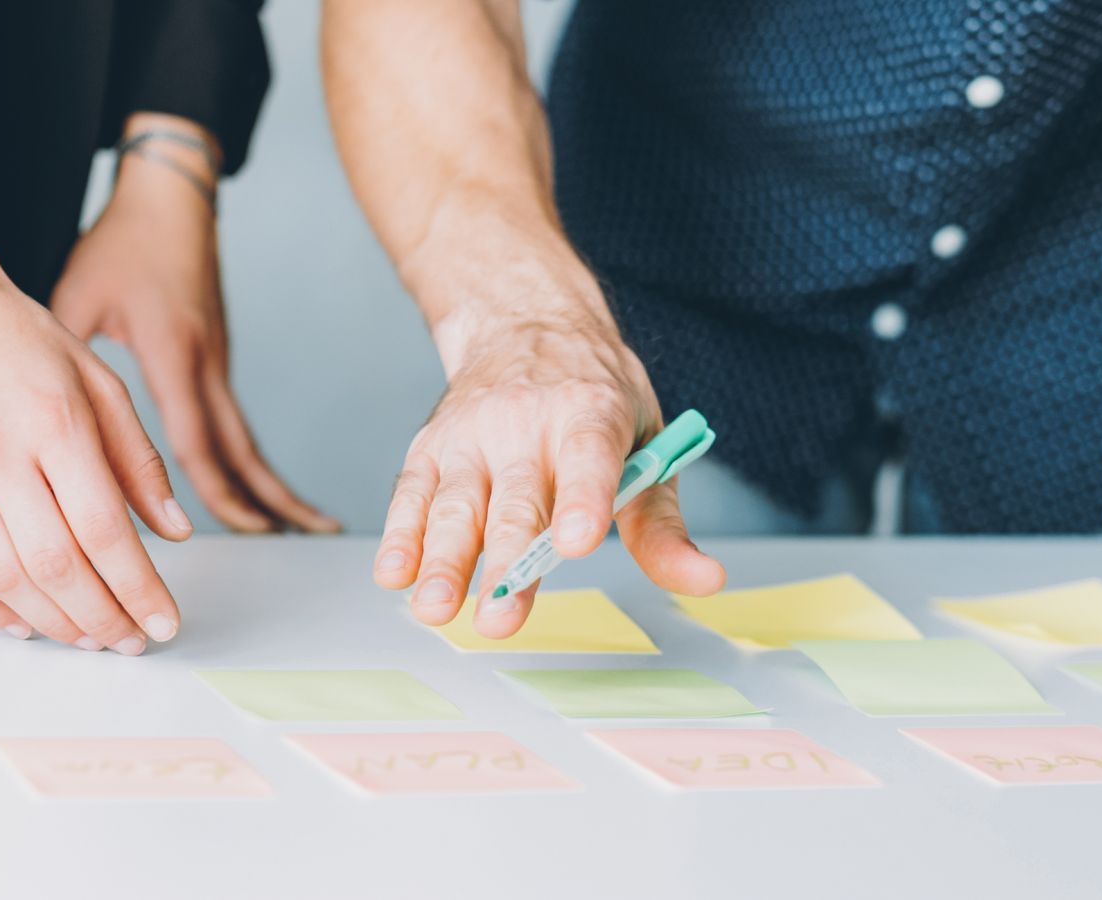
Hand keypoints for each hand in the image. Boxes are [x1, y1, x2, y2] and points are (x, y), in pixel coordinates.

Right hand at [0, 167, 189, 652]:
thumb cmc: (26, 345)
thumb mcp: (103, 386)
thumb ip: (139, 462)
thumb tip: (175, 531)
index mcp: (53, 424)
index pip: (102, 528)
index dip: (136, 586)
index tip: (164, 621)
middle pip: (54, 563)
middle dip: (101, 615)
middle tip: (133, 641)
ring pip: (3, 576)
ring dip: (53, 621)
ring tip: (94, 639)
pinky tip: (28, 624)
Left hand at [51, 135, 337, 533]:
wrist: (170, 202)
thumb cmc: (124, 243)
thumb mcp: (78, 296)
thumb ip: (68, 361)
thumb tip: (44, 419)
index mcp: (175, 354)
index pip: (198, 439)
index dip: (218, 491)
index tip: (243, 528)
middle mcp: (208, 365)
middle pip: (245, 448)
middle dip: (274, 498)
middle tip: (306, 538)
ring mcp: (218, 364)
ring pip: (247, 438)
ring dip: (274, 484)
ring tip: (307, 523)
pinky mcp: (217, 360)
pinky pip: (235, 422)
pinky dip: (250, 460)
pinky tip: (259, 485)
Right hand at [372, 310, 725, 636]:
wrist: (526, 321)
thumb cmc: (598, 395)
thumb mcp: (649, 444)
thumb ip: (665, 526)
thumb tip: (706, 581)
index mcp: (591, 411)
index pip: (588, 456)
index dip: (582, 499)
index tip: (575, 542)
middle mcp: (525, 421)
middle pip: (517, 500)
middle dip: (507, 562)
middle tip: (500, 618)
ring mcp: (472, 434)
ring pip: (456, 502)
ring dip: (443, 558)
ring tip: (435, 608)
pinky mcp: (432, 447)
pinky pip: (413, 494)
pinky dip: (401, 535)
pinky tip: (395, 573)